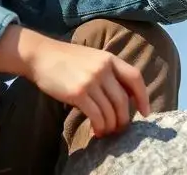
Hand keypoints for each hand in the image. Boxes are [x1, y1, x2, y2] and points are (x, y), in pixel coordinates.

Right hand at [0, 25, 150, 137]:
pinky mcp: (78, 93)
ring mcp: (91, 81)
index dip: (143, 97)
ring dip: (110, 125)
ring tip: (106, 131)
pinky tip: (96, 130)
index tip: (146, 112)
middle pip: (122, 100)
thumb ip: (108, 71)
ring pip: (110, 111)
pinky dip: (99, 126)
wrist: (40, 55)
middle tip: (120, 128)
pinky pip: (96, 115)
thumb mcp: (92, 58)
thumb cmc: (66, 59)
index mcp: (109, 58)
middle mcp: (103, 69)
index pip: (135, 77)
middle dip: (124, 118)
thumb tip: (123, 97)